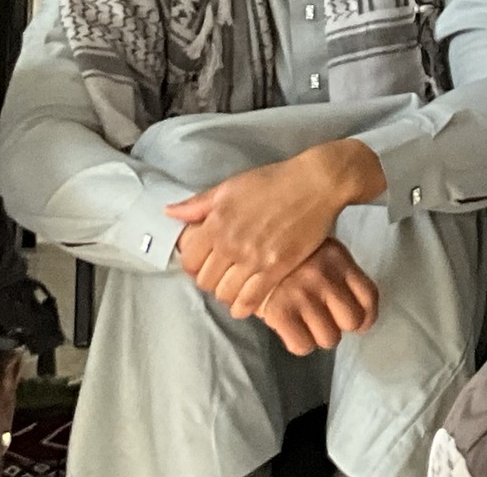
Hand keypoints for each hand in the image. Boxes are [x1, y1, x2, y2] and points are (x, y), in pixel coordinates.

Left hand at [167, 139, 385, 317]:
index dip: (194, 265)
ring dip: (227, 294)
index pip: (190, 261)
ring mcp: (254, 258)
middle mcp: (231, 242)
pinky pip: (250, 300)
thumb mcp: (231, 186)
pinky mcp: (277, 268)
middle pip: (205, 281)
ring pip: (225, 293)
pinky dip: (244, 306)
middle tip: (221, 276)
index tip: (204, 263)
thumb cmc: (274, 180)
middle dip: (210, 280)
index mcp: (216, 221)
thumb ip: (198, 203)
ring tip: (235, 286)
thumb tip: (170, 212)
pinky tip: (245, 302)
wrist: (316, 183)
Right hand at [256, 239, 380, 354]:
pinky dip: (298, 342)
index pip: (368, 296)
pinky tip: (290, 328)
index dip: (367, 317)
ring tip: (304, 323)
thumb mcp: (317, 247)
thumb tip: (357, 312)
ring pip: (329, 338)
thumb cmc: (284, 250)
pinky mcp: (279, 311)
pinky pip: (303, 345)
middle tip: (324, 319)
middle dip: (340, 325)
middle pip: (352, 321)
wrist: (243, 247)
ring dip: (318, 335)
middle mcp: (324, 276)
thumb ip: (336, 272)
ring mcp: (302, 294)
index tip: (360, 323)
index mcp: (337, 258)